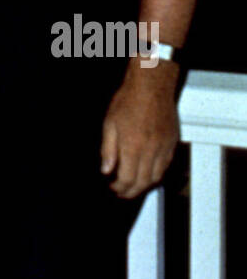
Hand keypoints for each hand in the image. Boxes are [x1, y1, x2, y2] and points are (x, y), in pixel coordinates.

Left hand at [100, 57, 179, 198]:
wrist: (151, 86)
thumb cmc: (129, 100)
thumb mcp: (110, 123)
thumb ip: (108, 149)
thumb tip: (106, 169)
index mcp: (133, 146)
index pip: (127, 178)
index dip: (119, 187)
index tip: (113, 187)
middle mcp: (151, 151)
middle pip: (143, 182)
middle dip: (131, 191)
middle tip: (122, 192)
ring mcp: (164, 147)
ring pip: (157, 177)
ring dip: (145, 186)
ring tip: (134, 186)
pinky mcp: (172, 143)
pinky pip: (166, 166)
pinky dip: (156, 174)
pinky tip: (148, 173)